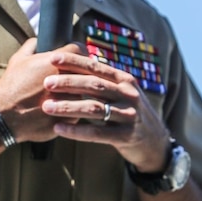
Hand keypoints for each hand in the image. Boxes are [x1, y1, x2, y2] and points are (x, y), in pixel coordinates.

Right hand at [0, 39, 81, 142]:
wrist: (5, 117)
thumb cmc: (11, 87)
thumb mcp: (17, 60)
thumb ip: (30, 46)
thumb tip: (37, 41)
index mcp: (56, 62)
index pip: (79, 49)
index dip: (79, 51)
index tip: (77, 55)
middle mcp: (67, 79)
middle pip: (85, 71)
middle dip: (81, 71)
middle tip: (74, 75)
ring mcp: (71, 99)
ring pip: (84, 92)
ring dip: (79, 91)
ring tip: (68, 94)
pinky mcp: (71, 118)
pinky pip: (79, 111)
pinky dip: (74, 110)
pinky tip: (63, 110)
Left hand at [41, 49, 170, 170]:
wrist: (155, 142)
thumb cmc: (128, 112)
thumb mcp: (122, 92)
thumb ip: (102, 80)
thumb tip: (73, 63)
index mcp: (124, 80)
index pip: (96, 66)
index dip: (74, 62)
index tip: (53, 58)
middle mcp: (128, 94)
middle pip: (94, 85)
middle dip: (68, 82)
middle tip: (46, 83)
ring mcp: (129, 115)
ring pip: (94, 108)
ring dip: (68, 106)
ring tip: (46, 106)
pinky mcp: (126, 136)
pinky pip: (97, 133)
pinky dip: (76, 131)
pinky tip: (58, 128)